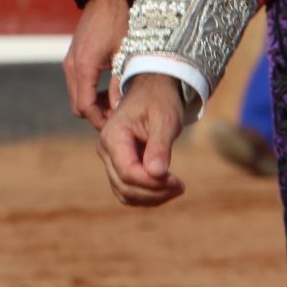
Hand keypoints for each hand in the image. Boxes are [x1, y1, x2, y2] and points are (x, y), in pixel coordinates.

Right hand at [64, 0, 131, 129]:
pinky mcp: (73, 58)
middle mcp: (71, 67)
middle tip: (117, 120)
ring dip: (93, 104)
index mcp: (83, 67)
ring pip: (76, 95)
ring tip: (115, 107)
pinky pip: (77, 84)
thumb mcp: (124, 53)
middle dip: (95, 115)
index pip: (85, 106)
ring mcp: (70, 62)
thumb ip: (120, 82)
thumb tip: (120, 109)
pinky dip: (89, 93)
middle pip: (78, 105)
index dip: (99, 120)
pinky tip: (108, 92)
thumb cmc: (119, 22)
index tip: (115, 127)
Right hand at [99, 74, 187, 206]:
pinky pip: (127, 189)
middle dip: (154, 192)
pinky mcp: (118, 164)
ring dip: (151, 197)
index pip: (128, 172)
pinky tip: (166, 188)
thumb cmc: (160, 100)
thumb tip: (157, 173)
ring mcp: (110, 158)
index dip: (153, 183)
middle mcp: (106, 149)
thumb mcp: (165, 119)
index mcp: (114, 135)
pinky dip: (146, 195)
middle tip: (181, 186)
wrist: (153, 89)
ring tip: (176, 188)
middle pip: (125, 186)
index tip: (178, 182)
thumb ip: (159, 145)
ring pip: (125, 192)